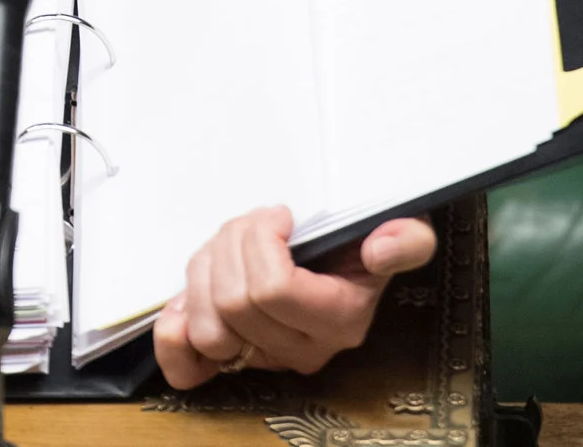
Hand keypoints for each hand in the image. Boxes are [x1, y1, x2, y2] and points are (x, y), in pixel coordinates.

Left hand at [153, 208, 434, 389]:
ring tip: (229, 249)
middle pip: (236, 301)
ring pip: (209, 326)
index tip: (281, 215)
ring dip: (205, 273)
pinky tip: (187, 302)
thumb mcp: (403, 230)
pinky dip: (175, 332)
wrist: (349, 259)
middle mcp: (303, 348)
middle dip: (232, 245)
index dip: (261, 240)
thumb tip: (381, 248)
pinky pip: (188, 367)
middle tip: (252, 223)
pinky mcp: (231, 360)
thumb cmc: (364, 242)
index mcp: (341, 319)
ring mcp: (264, 357)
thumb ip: (407, 240)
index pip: (274, 289)